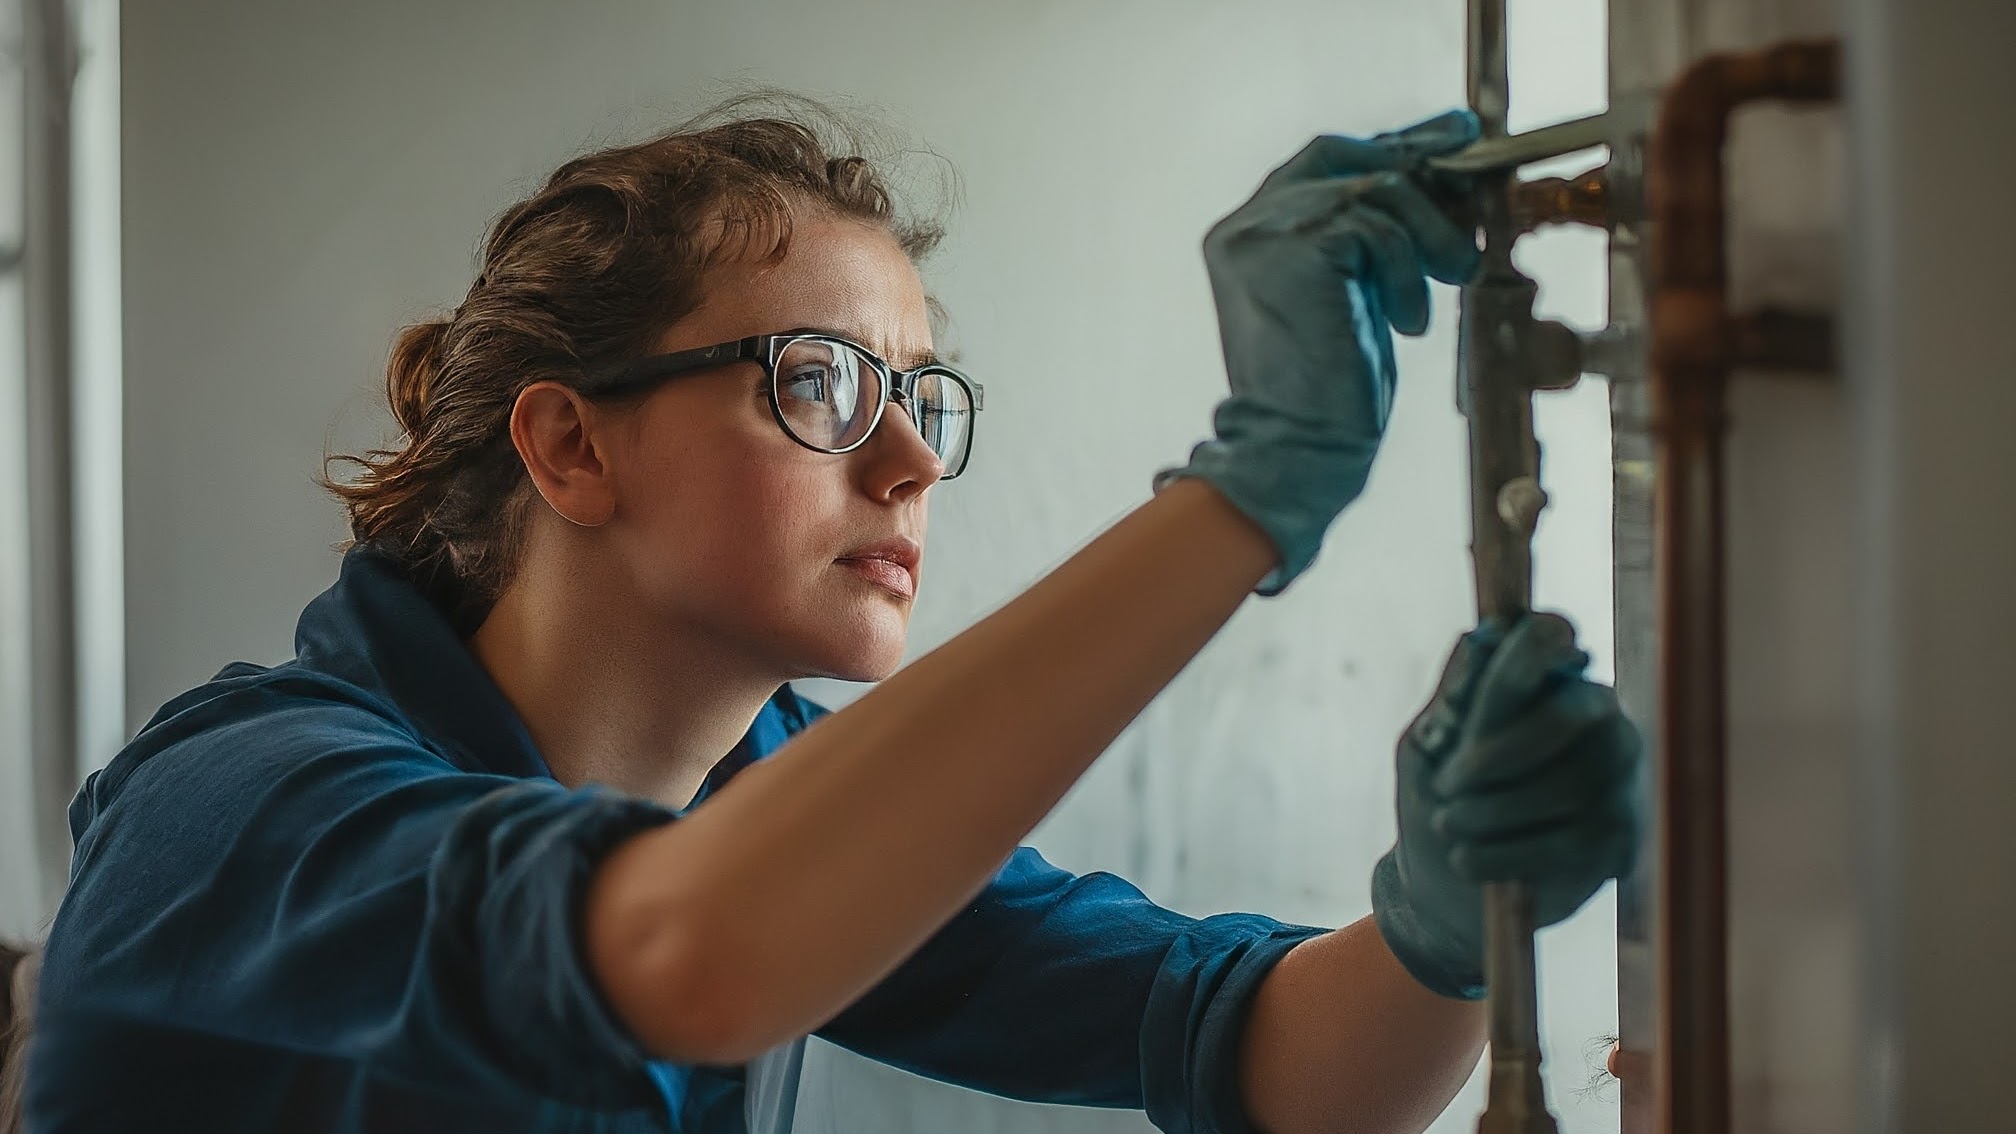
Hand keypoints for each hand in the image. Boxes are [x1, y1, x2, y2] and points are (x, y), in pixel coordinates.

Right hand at [1157, 110, 1480, 593]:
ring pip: (1374, 189)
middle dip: (1419, 169)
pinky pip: (1378, 229)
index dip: (1393, 142)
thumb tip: (1441, 185)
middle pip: (1347, 158)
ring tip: (1448, 279)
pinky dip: (1407, 273)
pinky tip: (1406, 321)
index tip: (1452, 137)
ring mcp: (1264, 232)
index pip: (1324, 159)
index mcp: (1249, 234)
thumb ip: (1368, 238)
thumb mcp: (1352, 292)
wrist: (1299, 446)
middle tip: (1472, 189)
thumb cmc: (1328, 387)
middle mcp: (1247, 224)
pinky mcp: (1296, 249)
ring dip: (1427, 235)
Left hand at [1371, 613, 1643, 997]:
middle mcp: (1597, 715)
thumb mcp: (1425, 746)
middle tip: (1446, 784)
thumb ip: (1452, 697)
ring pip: (1571, 784)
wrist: (1447, 885)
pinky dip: (1507, 854)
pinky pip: (1571, 841)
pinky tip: (1468, 861)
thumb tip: (1478, 638)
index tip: (1479, 691)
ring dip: (1494, 810)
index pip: (1548, 638)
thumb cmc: (1439, 797)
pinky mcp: (1620, 838)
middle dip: (1495, 752)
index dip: (1521, 654)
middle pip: (1566, 713)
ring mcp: (1618, 776)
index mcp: (1544, 677)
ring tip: (1450, 826)